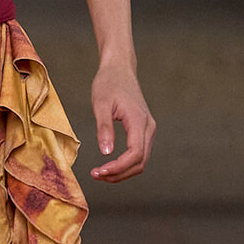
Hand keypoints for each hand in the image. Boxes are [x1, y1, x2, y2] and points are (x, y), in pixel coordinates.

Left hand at [89, 62, 154, 181]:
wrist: (119, 68)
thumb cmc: (108, 83)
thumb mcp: (101, 104)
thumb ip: (104, 128)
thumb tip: (106, 153)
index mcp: (139, 121)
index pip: (135, 154)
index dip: (118, 168)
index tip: (99, 171)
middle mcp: (148, 127)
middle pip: (140, 162)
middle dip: (118, 173)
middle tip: (95, 175)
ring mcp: (148, 129)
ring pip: (141, 161)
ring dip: (122, 171)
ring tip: (100, 173)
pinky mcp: (144, 130)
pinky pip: (139, 154)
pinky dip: (125, 164)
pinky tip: (109, 165)